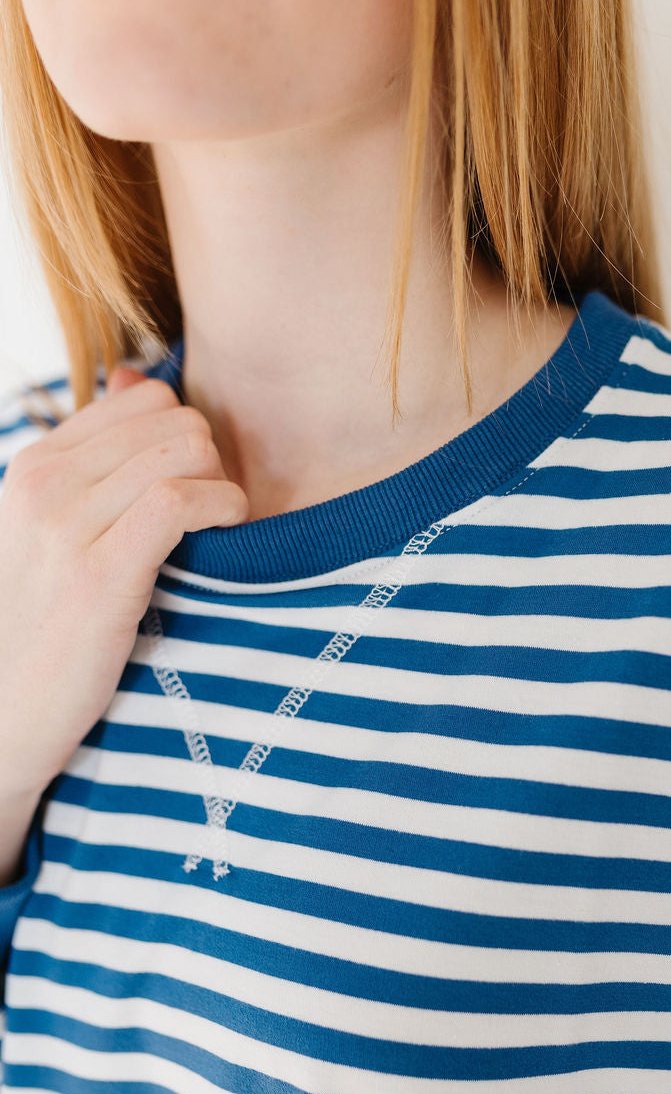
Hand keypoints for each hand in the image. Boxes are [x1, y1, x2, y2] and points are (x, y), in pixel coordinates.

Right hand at [0, 366, 248, 802]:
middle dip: (210, 458)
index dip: (188, 434)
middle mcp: (46, 483)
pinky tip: (225, 533)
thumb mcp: (55, 531)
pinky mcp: (100, 575)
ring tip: (218, 527)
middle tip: (211, 512)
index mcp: (36, 465)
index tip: (196, 483)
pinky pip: (179, 501)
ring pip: (183, 450)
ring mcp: (67, 526)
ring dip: (221, 484)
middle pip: (173, 418)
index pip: (143, 397)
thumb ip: (98, 463)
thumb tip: (136, 381)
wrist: (5, 712)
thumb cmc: (43, 626)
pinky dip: (221, 507)